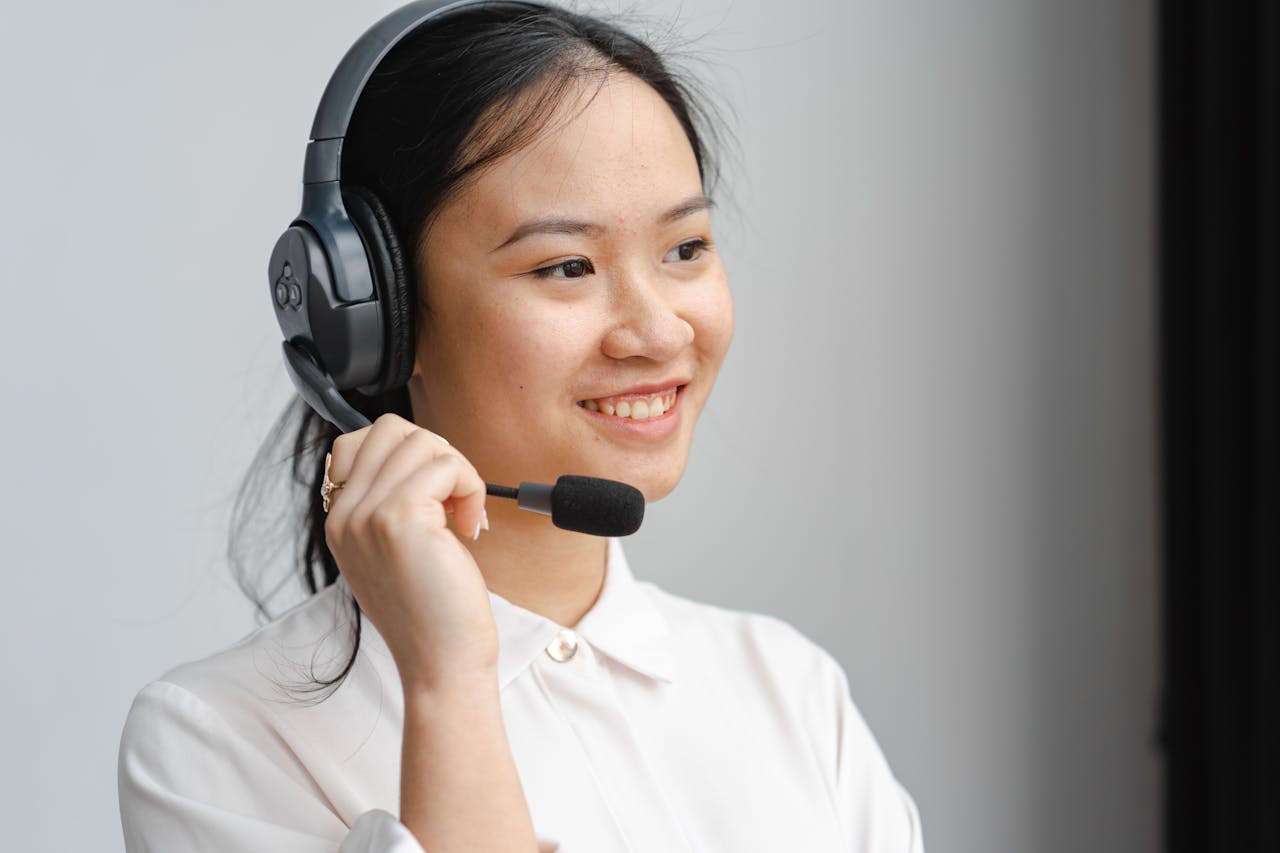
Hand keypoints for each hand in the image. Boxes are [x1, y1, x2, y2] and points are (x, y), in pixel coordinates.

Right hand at [323, 413, 495, 692]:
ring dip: (458, 472)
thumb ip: (391, 504)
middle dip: (436, 452)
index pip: (358, 442)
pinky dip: (471, 487)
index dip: (407, 454)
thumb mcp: (395, 552)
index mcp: (339, 521)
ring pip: (421, 441)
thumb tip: (422, 456)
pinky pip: (446, 465)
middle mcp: (344, 515)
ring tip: (463, 517)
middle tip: (454, 499)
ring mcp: (367, 515)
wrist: (440, 663)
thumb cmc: (432, 613)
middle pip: (390, 429)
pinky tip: (470, 528)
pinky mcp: (399, 518)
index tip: (434, 495)